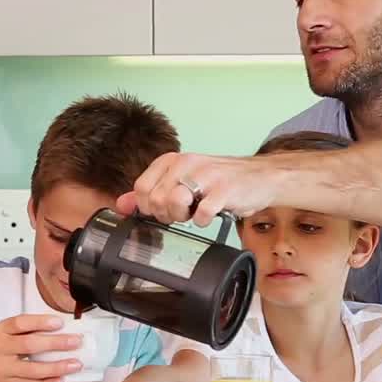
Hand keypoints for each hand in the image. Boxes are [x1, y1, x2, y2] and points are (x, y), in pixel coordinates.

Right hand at [0, 314, 81, 381]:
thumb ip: (21, 333)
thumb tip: (54, 330)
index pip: (19, 324)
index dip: (39, 322)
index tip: (59, 322)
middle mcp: (1, 349)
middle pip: (30, 345)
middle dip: (55, 343)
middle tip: (76, 341)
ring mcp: (2, 369)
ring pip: (32, 369)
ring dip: (56, 367)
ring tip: (75, 364)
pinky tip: (60, 381)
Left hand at [117, 152, 286, 225]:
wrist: (260, 177)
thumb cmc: (219, 181)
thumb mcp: (182, 181)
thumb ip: (151, 192)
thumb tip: (122, 204)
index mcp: (172, 160)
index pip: (141, 188)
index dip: (149, 207)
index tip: (164, 209)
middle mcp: (186, 163)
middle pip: (155, 199)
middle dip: (166, 214)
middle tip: (183, 212)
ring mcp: (205, 175)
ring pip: (173, 203)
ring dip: (182, 217)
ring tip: (195, 212)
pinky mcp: (224, 190)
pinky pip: (201, 214)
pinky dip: (203, 221)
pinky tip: (211, 214)